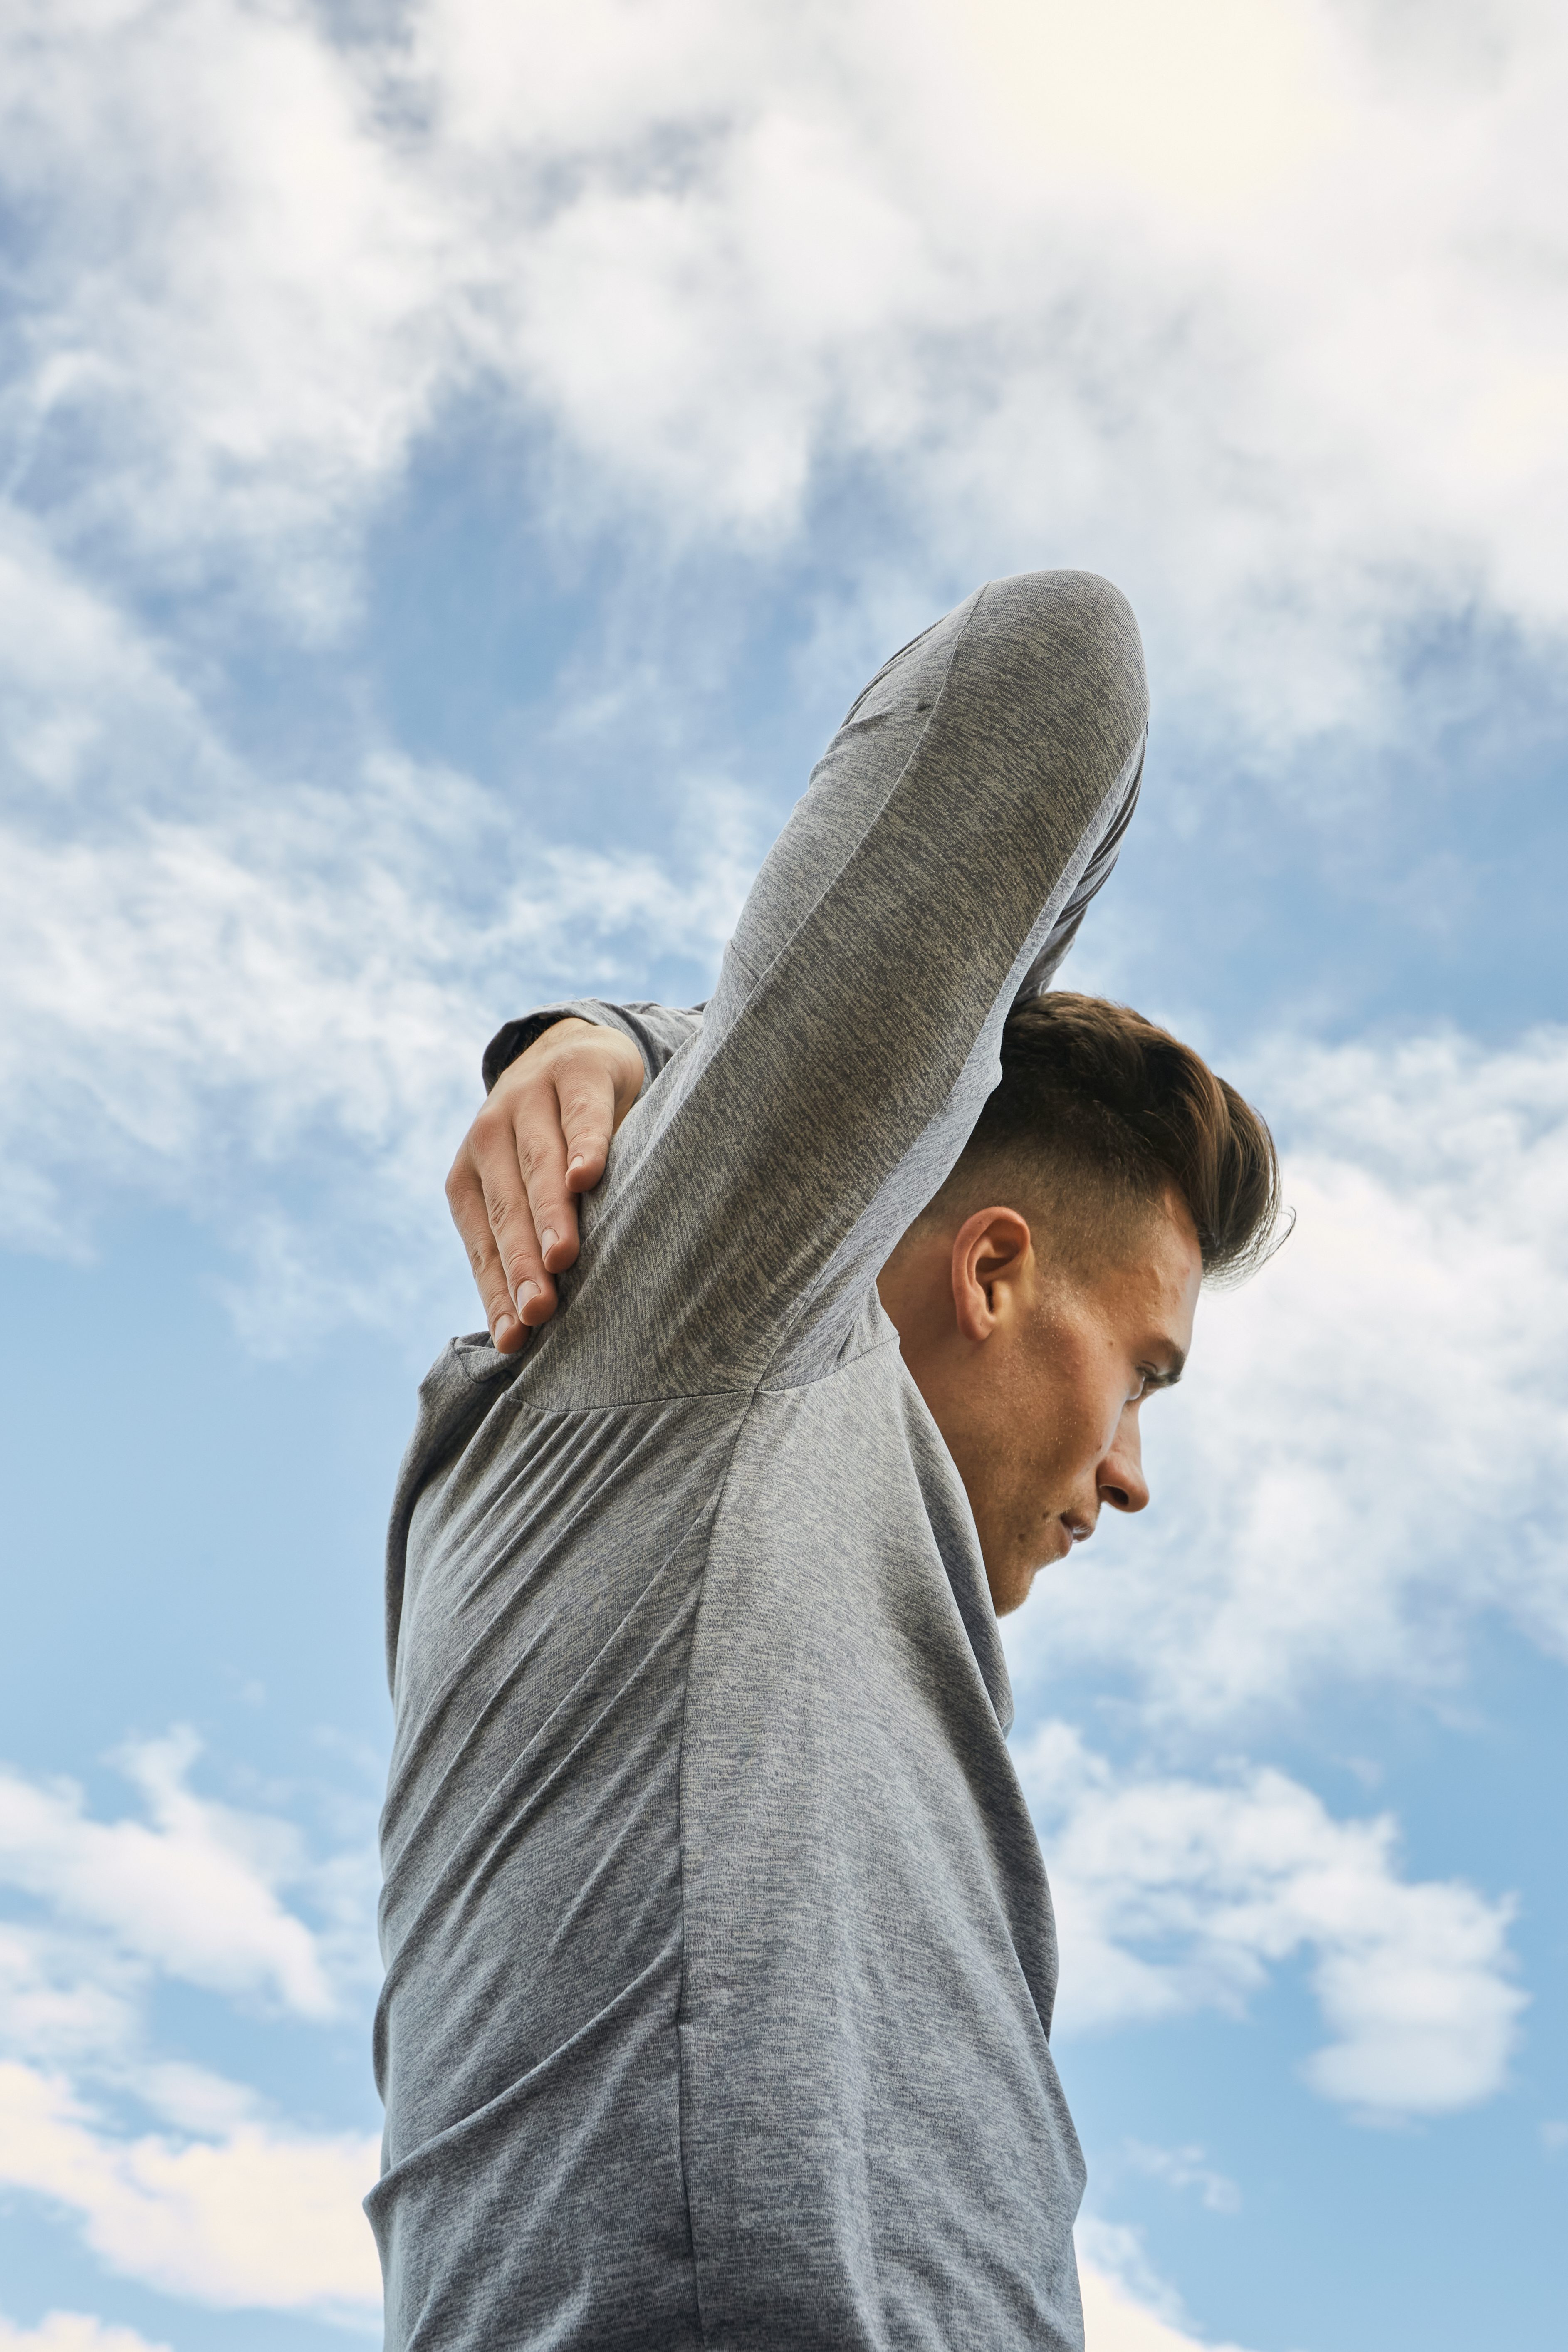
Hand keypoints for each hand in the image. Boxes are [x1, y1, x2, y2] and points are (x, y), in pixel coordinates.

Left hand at [445, 1018, 645, 1352]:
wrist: (570, 1049)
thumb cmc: (553, 1145)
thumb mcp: (529, 1187)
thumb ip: (526, 1240)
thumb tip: (532, 1330)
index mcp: (470, 1176)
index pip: (483, 1244)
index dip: (498, 1291)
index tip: (516, 1338)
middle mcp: (490, 1137)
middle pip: (506, 1209)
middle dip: (521, 1262)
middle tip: (539, 1310)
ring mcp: (529, 1100)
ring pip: (537, 1165)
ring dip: (549, 1213)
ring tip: (562, 1257)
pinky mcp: (576, 1073)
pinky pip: (580, 1115)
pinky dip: (583, 1146)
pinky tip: (586, 1176)